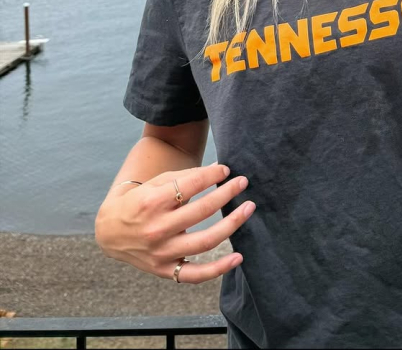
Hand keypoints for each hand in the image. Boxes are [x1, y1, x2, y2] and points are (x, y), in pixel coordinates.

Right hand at [95, 163, 253, 283]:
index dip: (212, 175)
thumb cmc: (137, 202)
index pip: (190, 185)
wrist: (109, 232)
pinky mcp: (165, 270)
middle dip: (227, 193)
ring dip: (232, 224)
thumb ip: (185, 178)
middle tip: (243, 182)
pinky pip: (195, 274)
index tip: (226, 170)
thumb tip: (219, 171)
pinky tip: (238, 257)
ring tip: (248, 208)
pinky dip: (219, 269)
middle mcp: (158, 228)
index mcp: (152, 202)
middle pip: (202, 211)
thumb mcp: (154, 184)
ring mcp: (162, 252)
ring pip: (205, 241)